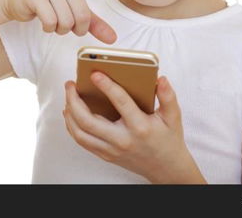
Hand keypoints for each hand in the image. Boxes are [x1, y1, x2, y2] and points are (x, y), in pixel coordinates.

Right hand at [0, 0, 116, 43]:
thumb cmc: (53, 2)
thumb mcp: (75, 10)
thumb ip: (94, 23)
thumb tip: (112, 39)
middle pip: (82, 15)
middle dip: (78, 29)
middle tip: (71, 27)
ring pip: (66, 21)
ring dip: (61, 30)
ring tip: (56, 22)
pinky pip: (50, 21)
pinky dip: (49, 28)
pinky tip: (45, 22)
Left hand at [62, 72, 204, 183]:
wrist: (166, 169)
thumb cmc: (168, 140)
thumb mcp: (173, 117)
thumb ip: (168, 97)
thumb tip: (161, 79)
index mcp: (140, 127)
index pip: (121, 103)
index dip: (107, 86)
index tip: (95, 73)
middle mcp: (122, 140)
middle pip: (89, 120)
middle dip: (74, 100)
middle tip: (71, 84)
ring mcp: (111, 150)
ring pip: (80, 133)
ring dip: (70, 113)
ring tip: (69, 96)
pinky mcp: (106, 155)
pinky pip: (82, 141)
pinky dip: (72, 126)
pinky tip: (70, 113)